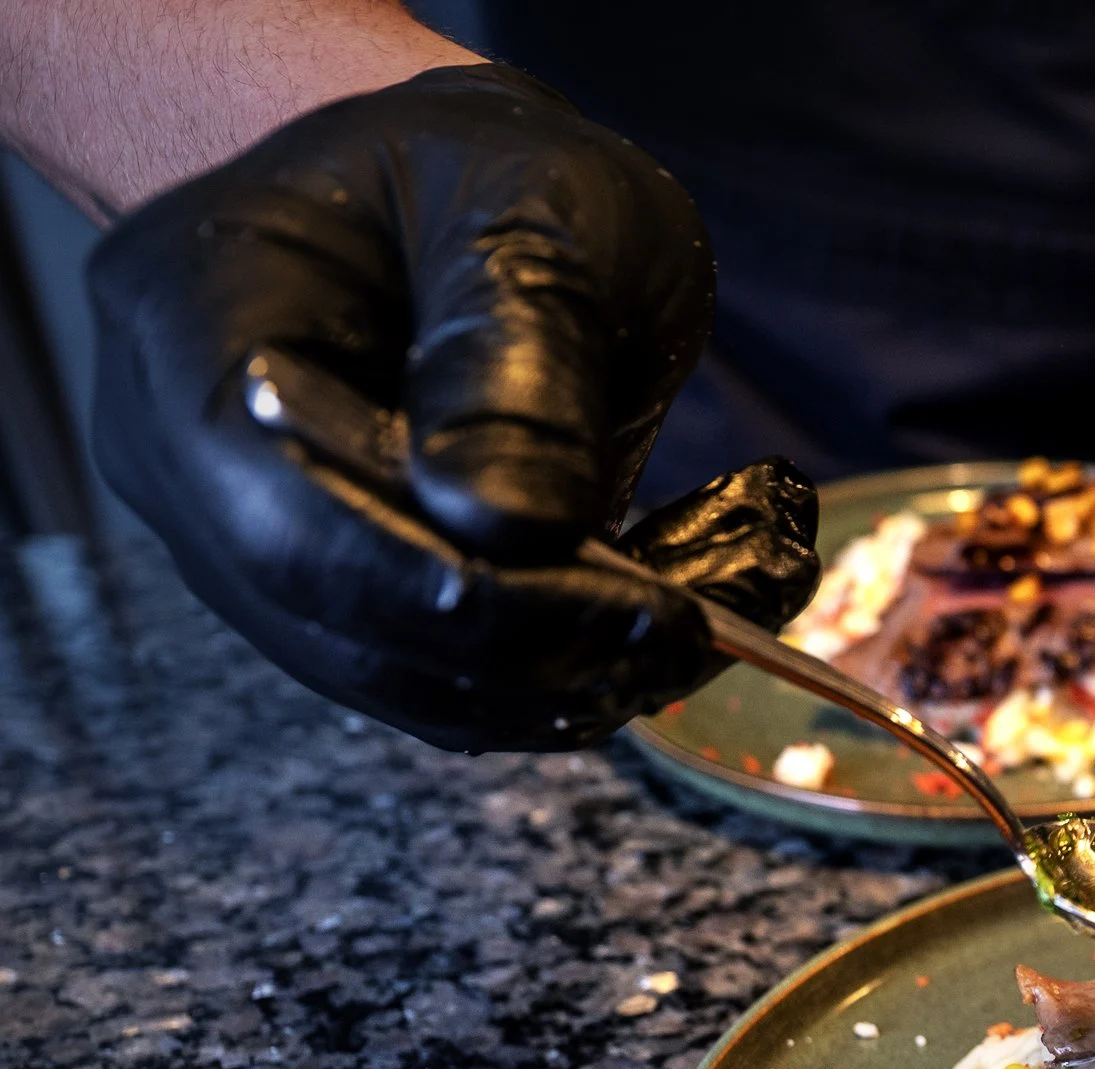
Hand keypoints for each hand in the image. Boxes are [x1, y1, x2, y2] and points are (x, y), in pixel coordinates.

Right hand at [87, 63, 820, 751]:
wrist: (466, 199)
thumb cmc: (484, 176)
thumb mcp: (531, 212)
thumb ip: (522, 354)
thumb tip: (514, 527)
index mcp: (189, 322)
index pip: (281, 518)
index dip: (447, 592)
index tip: (623, 604)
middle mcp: (196, 462)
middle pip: (348, 626)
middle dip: (544, 646)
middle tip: (702, 616)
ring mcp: (265, 550)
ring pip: (420, 686)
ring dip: (585, 673)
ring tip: (726, 592)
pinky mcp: (359, 608)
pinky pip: (466, 688)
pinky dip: (586, 671)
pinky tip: (688, 603)